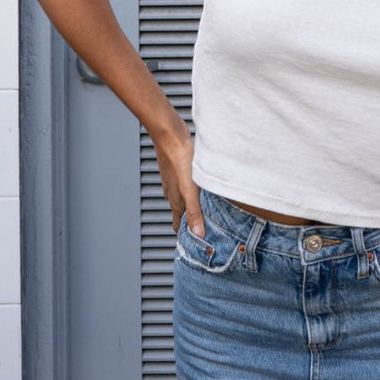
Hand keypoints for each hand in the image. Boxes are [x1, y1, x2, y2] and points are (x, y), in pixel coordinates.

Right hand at [154, 123, 204, 237]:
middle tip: (207, 229)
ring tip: (208, 210)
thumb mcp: (190, 189)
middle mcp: (174, 192)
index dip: (186, 235)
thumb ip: (194, 211)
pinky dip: (195, 192)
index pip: (178, 225)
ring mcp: (176, 180)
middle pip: (182, 213)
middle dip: (192, 223)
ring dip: (194, 207)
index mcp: (176, 200)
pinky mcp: (180, 169)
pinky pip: (187, 185)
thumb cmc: (179, 158)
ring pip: (184, 199)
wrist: (170, 134)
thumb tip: (198, 234)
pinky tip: (204, 187)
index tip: (196, 244)